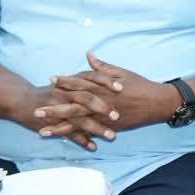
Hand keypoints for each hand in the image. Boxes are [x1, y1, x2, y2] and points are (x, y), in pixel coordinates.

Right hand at [17, 83, 116, 150]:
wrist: (22, 100)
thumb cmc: (50, 90)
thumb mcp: (67, 80)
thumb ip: (84, 74)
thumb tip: (98, 61)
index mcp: (72, 82)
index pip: (92, 78)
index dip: (106, 82)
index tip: (121, 88)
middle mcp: (65, 94)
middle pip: (86, 99)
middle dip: (103, 108)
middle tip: (118, 116)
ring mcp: (59, 110)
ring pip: (79, 119)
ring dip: (96, 128)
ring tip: (112, 136)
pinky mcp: (53, 124)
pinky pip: (69, 134)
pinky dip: (81, 140)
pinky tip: (93, 146)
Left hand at [37, 52, 179, 137]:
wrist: (157, 102)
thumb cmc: (141, 85)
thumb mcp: (123, 72)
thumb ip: (103, 66)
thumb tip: (89, 55)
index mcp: (104, 86)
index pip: (81, 82)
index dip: (66, 80)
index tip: (51, 79)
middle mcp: (102, 101)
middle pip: (74, 104)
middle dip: (55, 107)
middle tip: (36, 110)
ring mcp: (105, 116)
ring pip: (79, 122)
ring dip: (59, 126)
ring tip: (41, 130)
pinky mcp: (110, 126)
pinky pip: (90, 132)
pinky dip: (76, 136)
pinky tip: (64, 139)